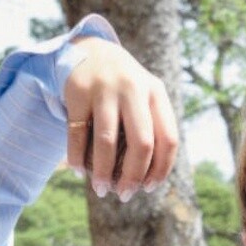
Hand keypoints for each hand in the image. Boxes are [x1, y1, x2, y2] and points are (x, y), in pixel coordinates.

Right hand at [63, 38, 178, 201]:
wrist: (92, 50)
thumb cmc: (125, 88)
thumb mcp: (146, 98)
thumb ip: (153, 129)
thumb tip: (148, 180)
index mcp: (156, 93)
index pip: (168, 139)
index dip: (161, 169)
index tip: (148, 188)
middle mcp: (133, 89)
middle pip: (142, 144)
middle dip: (133, 176)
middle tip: (124, 195)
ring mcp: (104, 89)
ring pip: (107, 142)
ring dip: (103, 173)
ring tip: (100, 190)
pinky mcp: (78, 92)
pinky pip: (77, 134)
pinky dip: (77, 158)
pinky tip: (79, 171)